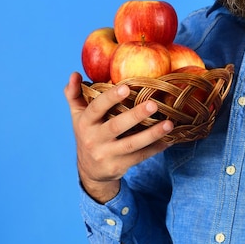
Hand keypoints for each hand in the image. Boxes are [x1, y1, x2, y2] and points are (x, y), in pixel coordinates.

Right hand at [64, 72, 173, 202]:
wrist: (89, 170)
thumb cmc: (88, 133)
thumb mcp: (77, 115)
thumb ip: (74, 94)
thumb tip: (75, 74)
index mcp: (85, 122)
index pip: (96, 108)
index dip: (110, 98)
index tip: (126, 87)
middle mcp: (93, 139)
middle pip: (116, 126)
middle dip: (135, 116)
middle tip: (154, 104)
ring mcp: (106, 154)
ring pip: (131, 144)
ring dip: (152, 134)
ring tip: (169, 124)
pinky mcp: (118, 166)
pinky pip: (139, 157)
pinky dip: (155, 149)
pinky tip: (169, 140)